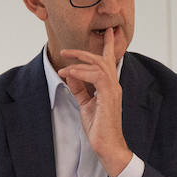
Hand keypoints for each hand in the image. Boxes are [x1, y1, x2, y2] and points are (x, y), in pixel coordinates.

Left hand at [58, 27, 130, 176]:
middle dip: (83, 51)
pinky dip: (80, 73)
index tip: (106, 32)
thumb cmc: (99, 128)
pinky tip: (69, 74)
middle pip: (101, 59)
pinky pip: (95, 76)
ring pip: (97, 64)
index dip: (108, 45)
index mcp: (110, 86)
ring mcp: (113, 89)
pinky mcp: (108, 95)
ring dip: (78, 61)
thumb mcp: (85, 104)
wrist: (107, 145)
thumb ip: (80, 89)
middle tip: (65, 50)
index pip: (108, 62)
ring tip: (62, 62)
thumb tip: (71, 76)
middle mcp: (114, 84)